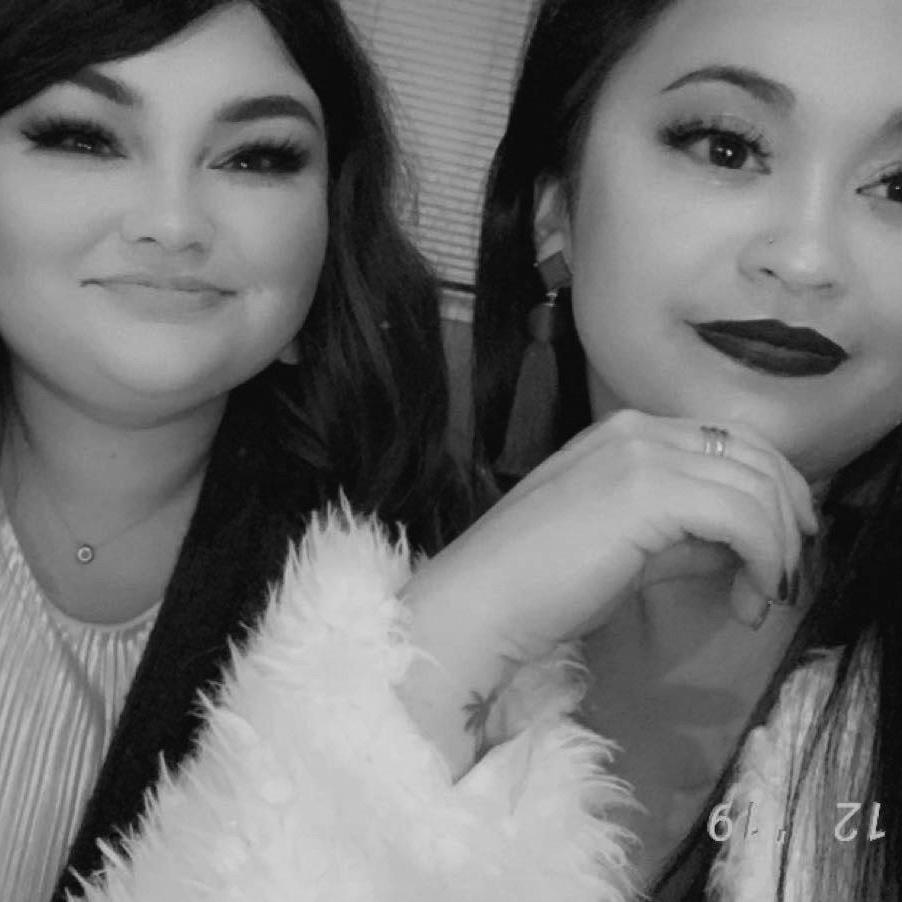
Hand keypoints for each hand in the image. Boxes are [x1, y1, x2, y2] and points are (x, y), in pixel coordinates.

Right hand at [411, 409, 817, 659]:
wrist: (482, 600)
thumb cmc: (538, 583)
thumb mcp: (625, 551)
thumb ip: (682, 538)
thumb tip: (738, 547)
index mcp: (625, 435)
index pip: (729, 442)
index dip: (771, 491)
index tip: (779, 548)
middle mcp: (637, 430)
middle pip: (754, 454)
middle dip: (788, 517)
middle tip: (785, 576)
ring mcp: (640, 453)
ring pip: (755, 485)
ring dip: (779, 546)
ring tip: (764, 599)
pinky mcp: (648, 489)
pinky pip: (742, 515)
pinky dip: (764, 558)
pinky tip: (749, 600)